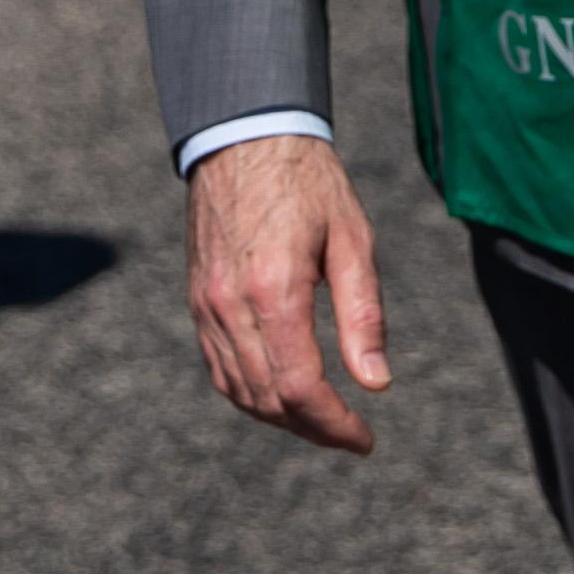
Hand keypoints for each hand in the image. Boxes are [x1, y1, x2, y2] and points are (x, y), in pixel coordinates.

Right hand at [186, 133, 389, 453]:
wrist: (244, 135)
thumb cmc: (308, 182)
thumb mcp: (353, 239)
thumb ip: (364, 315)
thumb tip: (376, 383)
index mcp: (275, 290)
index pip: (301, 388)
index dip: (335, 425)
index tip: (365, 438)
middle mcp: (232, 306)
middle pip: (269, 400)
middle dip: (313, 429)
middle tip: (351, 435)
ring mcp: (207, 306)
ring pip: (240, 392)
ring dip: (281, 417)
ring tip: (322, 420)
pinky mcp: (197, 301)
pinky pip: (219, 368)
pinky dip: (249, 394)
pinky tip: (280, 395)